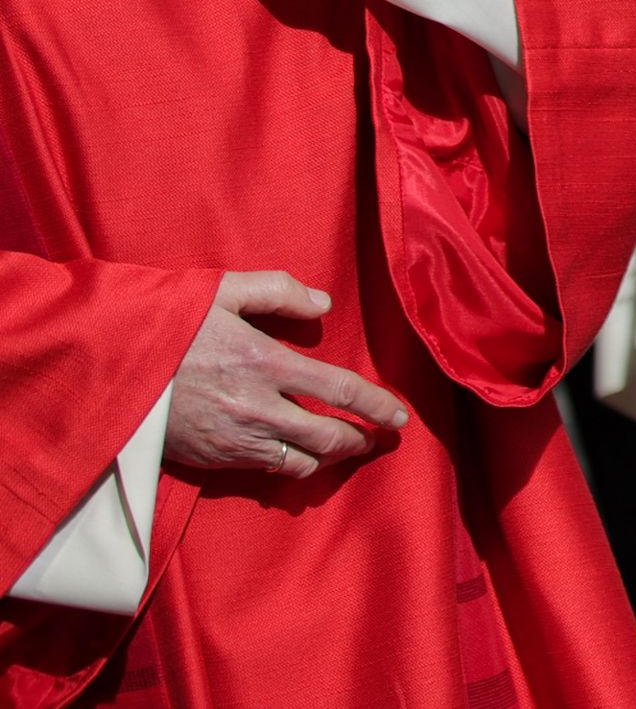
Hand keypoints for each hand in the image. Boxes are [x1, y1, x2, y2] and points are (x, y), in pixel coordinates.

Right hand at [165, 271, 410, 480]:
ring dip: (328, 458)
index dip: (377, 406)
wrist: (111, 371)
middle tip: (378, 439)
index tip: (399, 417)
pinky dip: (290, 465)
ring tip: (343, 449)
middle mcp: (258, 407)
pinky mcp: (214, 459)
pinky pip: (266, 469)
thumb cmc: (170, 326)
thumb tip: (324, 305)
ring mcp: (235, 438)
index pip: (340, 391)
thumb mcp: (223, 291)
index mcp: (267, 363)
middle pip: (328, 437)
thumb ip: (279, 291)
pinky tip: (297, 456)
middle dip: (360, 441)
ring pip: (300, 461)